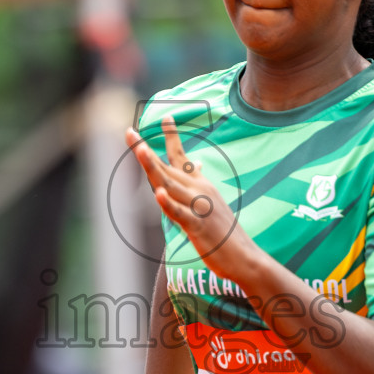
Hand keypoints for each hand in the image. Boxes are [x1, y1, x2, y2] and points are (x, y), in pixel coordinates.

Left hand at [127, 117, 262, 281]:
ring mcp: (200, 208)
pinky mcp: (199, 227)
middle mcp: (200, 191)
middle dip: (146, 150)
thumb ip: (199, 183)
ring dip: (154, 167)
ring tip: (140, 150)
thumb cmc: (225, 233)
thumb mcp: (213, 202)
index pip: (182, 157)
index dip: (172, 137)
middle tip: (129, 132)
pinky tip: (158, 194)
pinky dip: (169, 204)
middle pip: (168, 167)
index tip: (165, 116)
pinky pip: (181, 214)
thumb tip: (196, 163)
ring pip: (171, 184)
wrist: (245, 257)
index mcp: (201, 185)